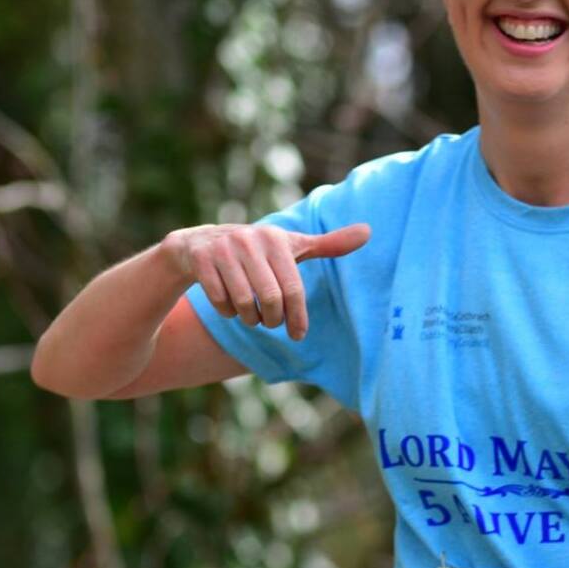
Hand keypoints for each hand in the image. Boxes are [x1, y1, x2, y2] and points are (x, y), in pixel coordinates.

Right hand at [160, 221, 370, 340]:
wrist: (200, 245)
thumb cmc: (258, 253)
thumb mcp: (292, 247)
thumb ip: (329, 244)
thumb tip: (369, 231)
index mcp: (276, 238)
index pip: (293, 289)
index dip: (297, 317)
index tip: (298, 335)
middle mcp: (249, 239)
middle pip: (269, 300)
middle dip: (272, 319)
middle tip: (271, 322)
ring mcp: (222, 248)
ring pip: (244, 304)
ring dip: (250, 318)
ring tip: (252, 314)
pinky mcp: (199, 259)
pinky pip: (220, 301)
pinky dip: (227, 311)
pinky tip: (228, 304)